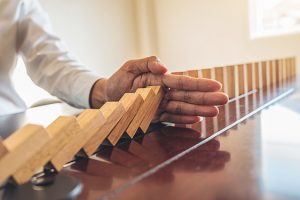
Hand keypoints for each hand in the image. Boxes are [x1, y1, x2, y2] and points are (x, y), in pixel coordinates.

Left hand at [90, 56, 227, 123]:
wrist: (108, 96)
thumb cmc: (119, 80)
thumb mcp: (130, 66)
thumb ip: (148, 63)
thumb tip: (165, 68)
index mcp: (160, 79)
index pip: (182, 82)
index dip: (199, 84)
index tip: (216, 85)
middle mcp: (164, 93)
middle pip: (187, 96)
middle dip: (205, 98)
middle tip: (224, 99)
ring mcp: (160, 105)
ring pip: (182, 108)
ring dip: (199, 110)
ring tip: (215, 112)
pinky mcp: (155, 117)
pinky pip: (171, 119)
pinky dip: (183, 120)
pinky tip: (196, 120)